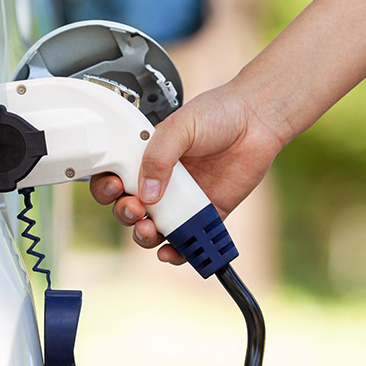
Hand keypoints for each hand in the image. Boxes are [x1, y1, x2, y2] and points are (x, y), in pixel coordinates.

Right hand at [90, 79, 284, 264]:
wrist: (257, 121)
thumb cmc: (218, 114)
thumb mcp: (180, 126)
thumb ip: (159, 156)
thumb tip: (148, 193)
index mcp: (147, 157)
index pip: (116, 178)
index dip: (108, 187)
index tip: (115, 187)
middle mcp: (162, 181)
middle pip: (130, 208)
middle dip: (125, 213)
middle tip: (135, 207)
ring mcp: (183, 200)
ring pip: (154, 228)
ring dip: (144, 235)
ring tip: (148, 229)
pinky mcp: (206, 215)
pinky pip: (187, 241)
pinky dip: (176, 252)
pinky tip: (170, 251)